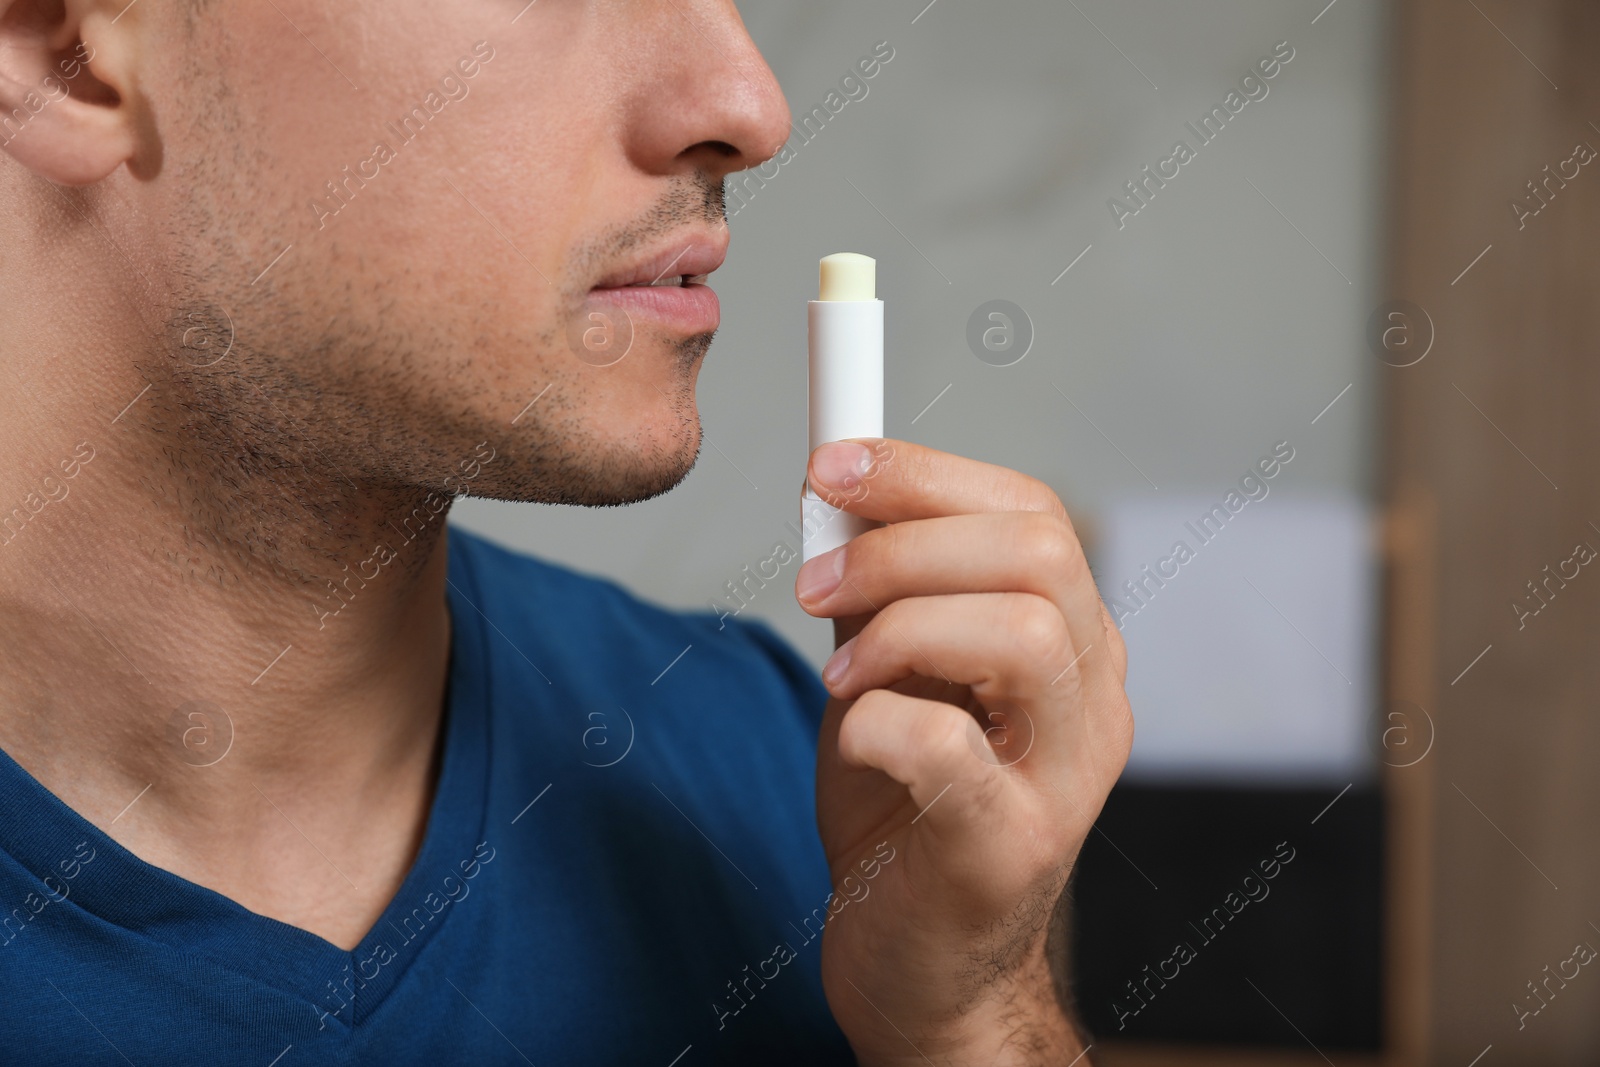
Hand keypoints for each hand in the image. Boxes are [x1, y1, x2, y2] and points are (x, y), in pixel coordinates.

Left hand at [795, 438, 1131, 1065]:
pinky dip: (876, 719)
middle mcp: (1095, 701)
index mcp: (1073, 644)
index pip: (1032, 512)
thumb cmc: (906, 815)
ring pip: (1020, 631)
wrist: (924, 968)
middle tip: (815, 587)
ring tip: (841, 674)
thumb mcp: (894, 677)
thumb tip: (835, 497)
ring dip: (898, 628)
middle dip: (902, 544)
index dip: (925, 472)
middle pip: (1038, 552)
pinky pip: (948, 746)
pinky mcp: (1011, 849)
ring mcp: (1066, 779)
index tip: (831, 468)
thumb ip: (885, 594)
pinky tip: (854, 736)